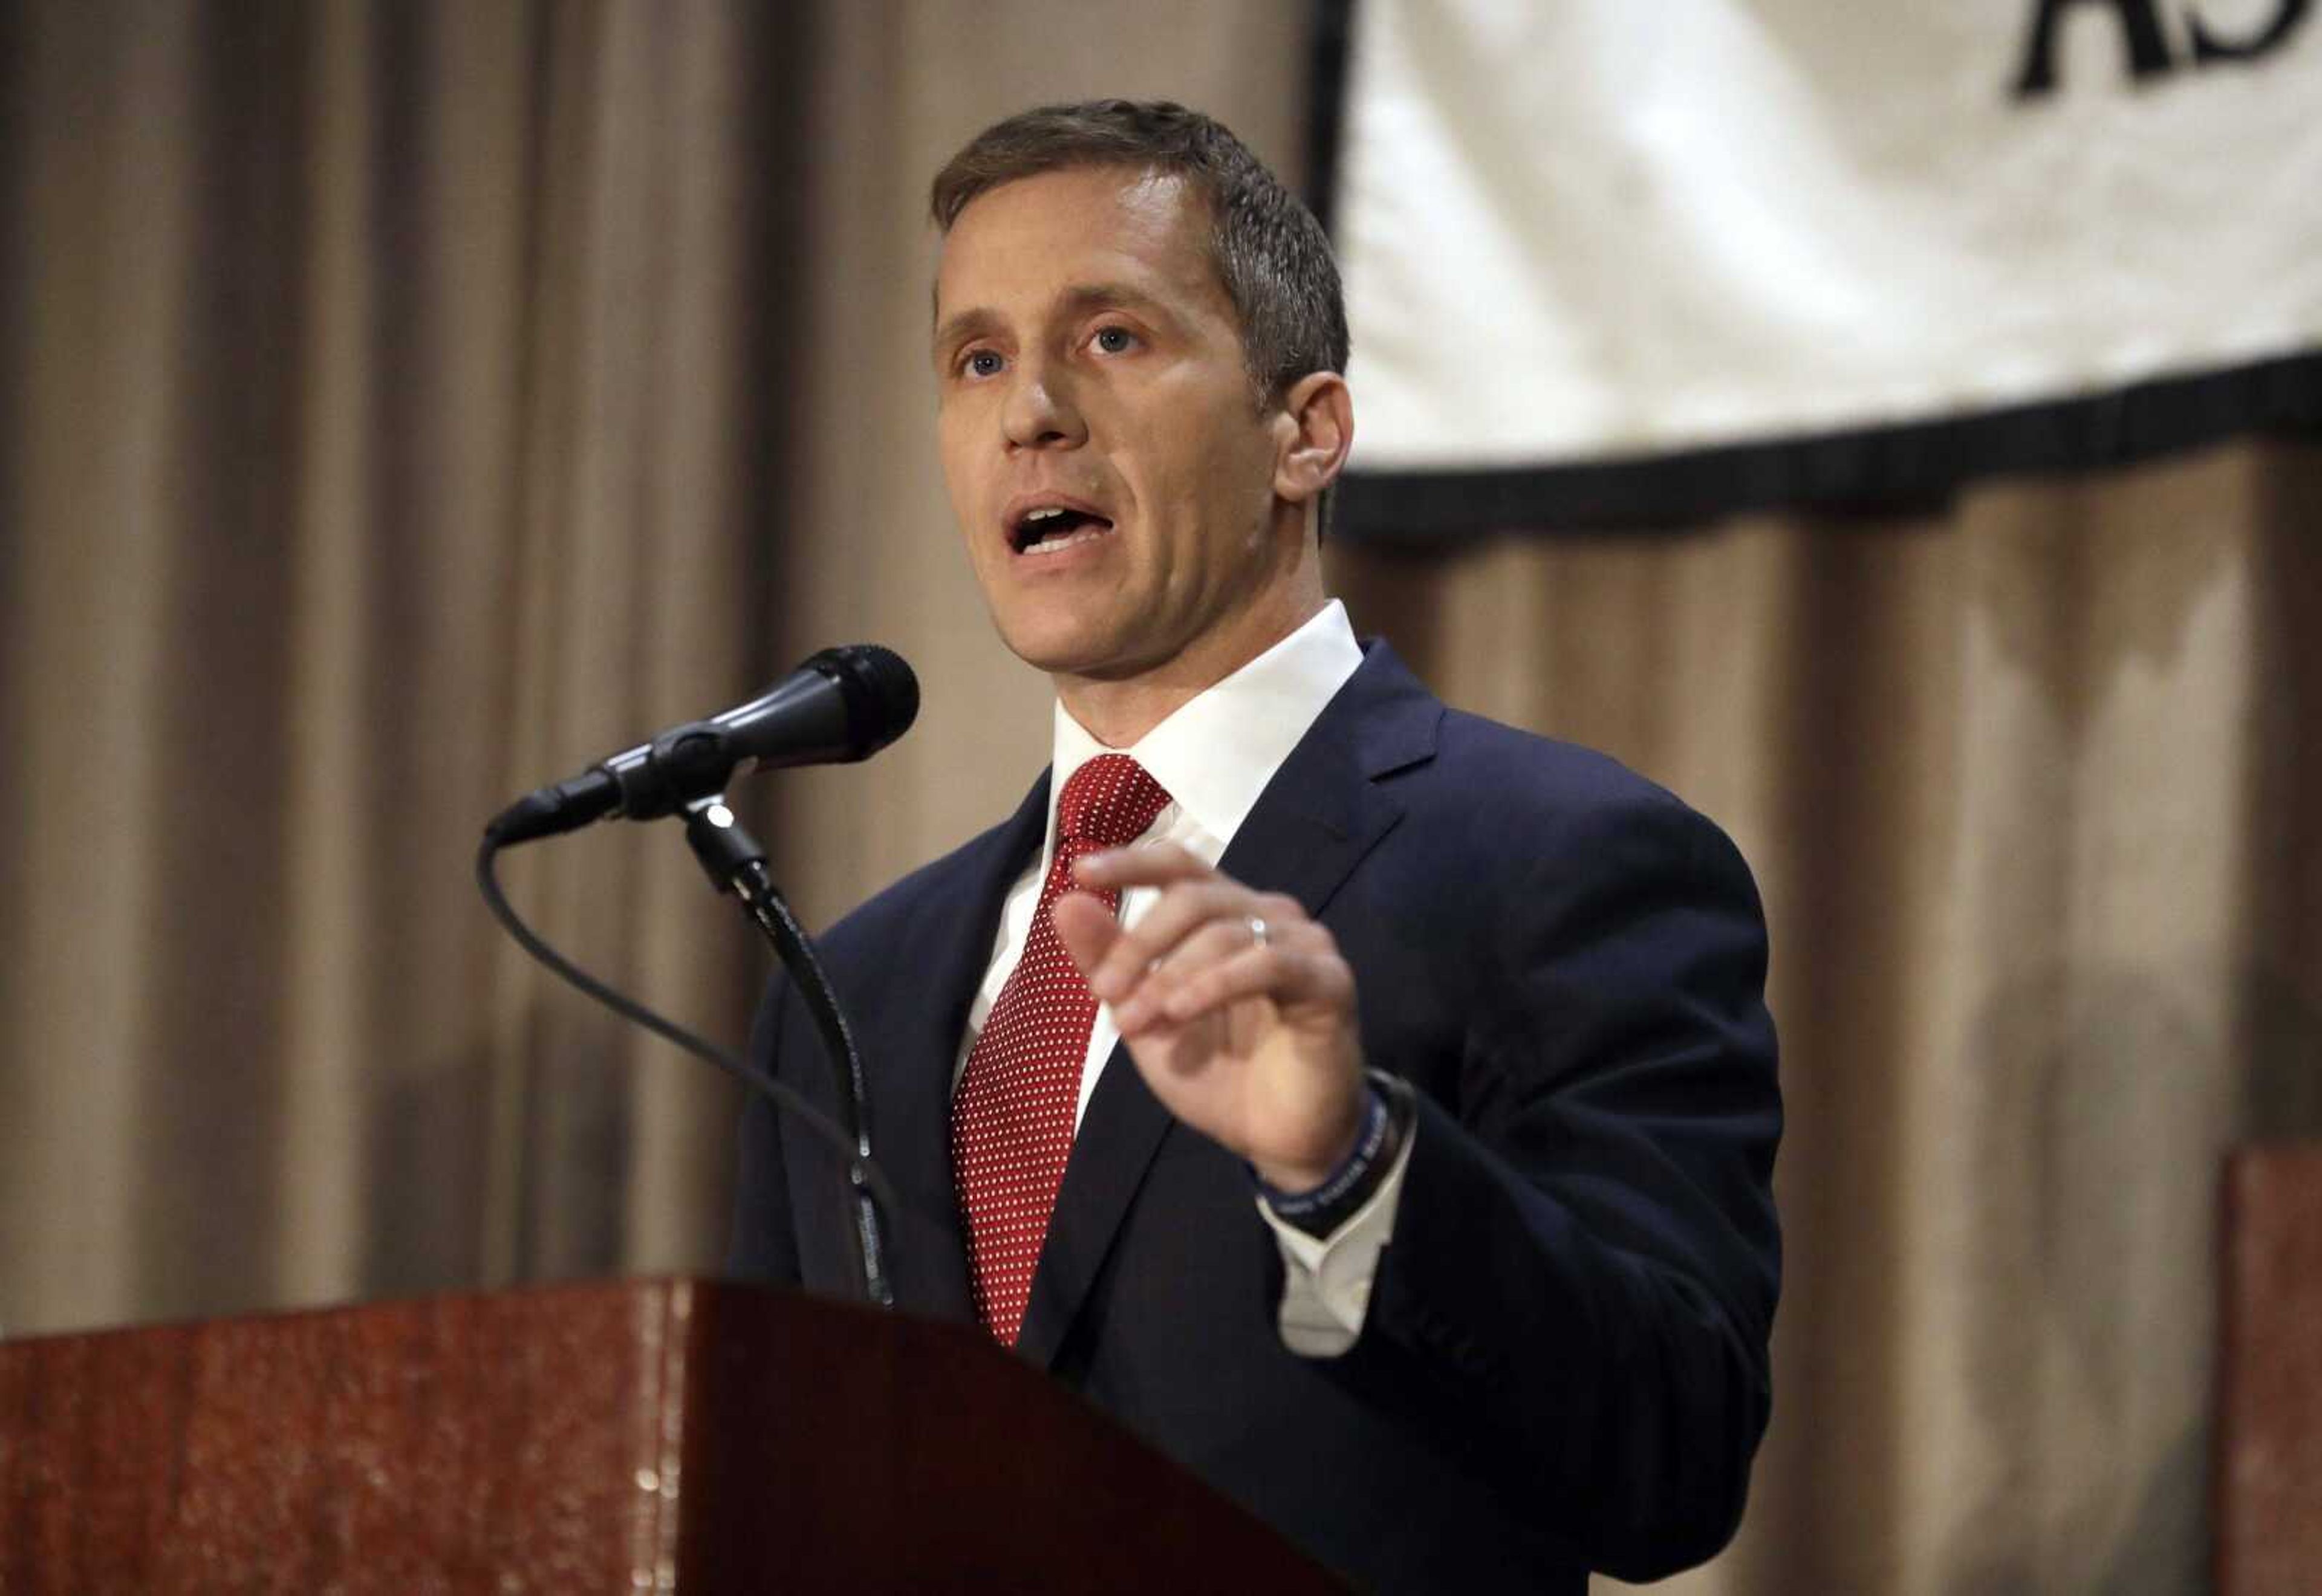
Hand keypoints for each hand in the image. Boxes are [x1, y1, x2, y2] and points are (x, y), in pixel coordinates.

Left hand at [1050, 844, 1366, 1190]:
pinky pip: (1270, 963)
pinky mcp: (1329, 981)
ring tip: (1135, 1024)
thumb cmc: (1216, 1072)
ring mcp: (1303, 944)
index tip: (1081, 871)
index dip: (1132, 862)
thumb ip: (1108, 962)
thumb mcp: (1145, 1017)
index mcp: (1225, 915)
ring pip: (1225, 932)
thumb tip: (1065, 902)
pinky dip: (1218, 983)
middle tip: (1105, 994)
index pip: (1180, 866)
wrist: (1276, 1139)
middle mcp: (1267, 914)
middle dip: (1140, 943)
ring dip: (1169, 977)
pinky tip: (1183, 1010)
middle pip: (1193, 897)